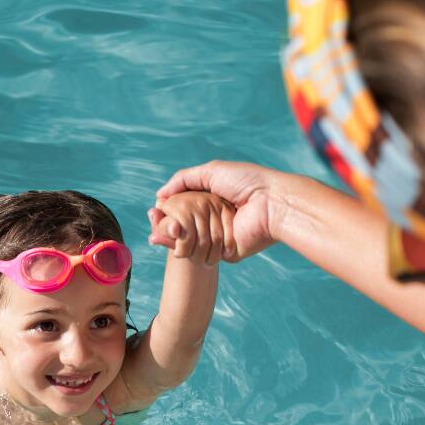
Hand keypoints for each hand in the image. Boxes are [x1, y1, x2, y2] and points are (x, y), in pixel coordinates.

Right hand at [151, 161, 283, 262]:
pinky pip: (199, 254)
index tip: (154, 211)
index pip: (183, 207)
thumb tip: (160, 195)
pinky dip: (184, 249)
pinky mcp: (223, 253)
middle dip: (165, 225)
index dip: (167, 210)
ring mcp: (218, 237)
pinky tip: (171, 243)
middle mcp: (213, 219)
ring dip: (171, 238)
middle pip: (182, 226)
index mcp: (212, 199)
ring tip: (157, 232)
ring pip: (187, 242)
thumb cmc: (247, 182)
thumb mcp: (212, 171)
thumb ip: (183, 179)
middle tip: (152, 221)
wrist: (271, 204)